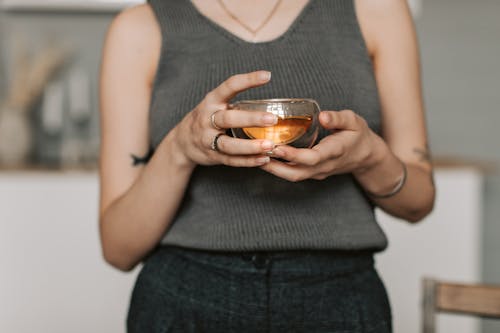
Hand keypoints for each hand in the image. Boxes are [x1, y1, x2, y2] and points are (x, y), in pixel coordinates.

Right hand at [171, 71, 277, 167]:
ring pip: (229, 144)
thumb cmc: (207, 119)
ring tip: (269, 145)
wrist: (182, 142)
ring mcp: (208, 139)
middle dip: (251, 119)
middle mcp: (207, 119)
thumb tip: (273, 105)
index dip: (248, 80)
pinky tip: (263, 159)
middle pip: (228, 119)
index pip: (229, 86)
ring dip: (250, 146)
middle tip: (272, 119)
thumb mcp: (216, 106)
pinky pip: (231, 160)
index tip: (267, 76)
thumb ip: (238, 106)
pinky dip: (248, 161)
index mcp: (212, 101)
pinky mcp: (213, 156)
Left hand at [260, 110, 384, 181]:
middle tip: (256, 153)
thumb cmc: (358, 135)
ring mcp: (318, 173)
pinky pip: (293, 173)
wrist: (366, 156)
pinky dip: (278, 168)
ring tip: (254, 156)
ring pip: (293, 176)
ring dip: (273, 169)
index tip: (276, 147)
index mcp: (335, 152)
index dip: (293, 155)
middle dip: (275, 166)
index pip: (312, 158)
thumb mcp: (354, 121)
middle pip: (296, 173)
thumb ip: (338, 118)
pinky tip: (264, 157)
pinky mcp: (312, 173)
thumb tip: (322, 116)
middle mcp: (324, 166)